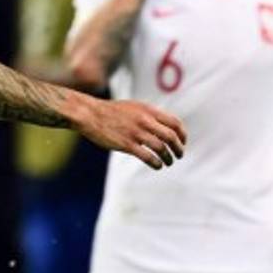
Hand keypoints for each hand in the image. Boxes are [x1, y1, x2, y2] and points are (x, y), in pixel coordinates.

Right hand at [73, 98, 187, 169]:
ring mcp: (136, 132)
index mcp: (148, 110)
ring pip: (161, 148)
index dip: (182, 134)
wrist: (90, 114)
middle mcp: (145, 120)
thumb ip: (149, 115)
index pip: (174, 122)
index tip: (182, 142)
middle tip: (179, 155)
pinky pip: (148, 157)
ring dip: (168, 158)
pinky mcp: (127, 144)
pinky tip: (157, 166)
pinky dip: (156, 163)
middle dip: (178, 148)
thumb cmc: (111, 111)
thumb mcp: (134, 107)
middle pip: (171, 136)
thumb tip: (164, 126)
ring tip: (168, 162)